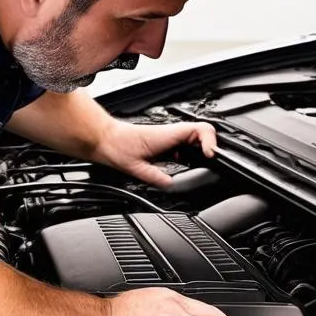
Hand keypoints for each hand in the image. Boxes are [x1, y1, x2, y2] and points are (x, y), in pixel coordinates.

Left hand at [93, 119, 216, 188]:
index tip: (210, 156)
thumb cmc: (116, 146)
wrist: (104, 139)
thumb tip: (171, 186)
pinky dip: (191, 155)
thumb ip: (156, 177)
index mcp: (168, 135)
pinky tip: (185, 166)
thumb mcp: (136, 167)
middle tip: (209, 164)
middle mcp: (171, 134)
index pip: (202, 130)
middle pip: (203, 135)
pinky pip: (185, 145)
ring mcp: (169, 137)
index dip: (211, 143)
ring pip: (196, 140)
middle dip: (210, 149)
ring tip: (200, 166)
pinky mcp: (165, 142)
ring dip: (201, 152)